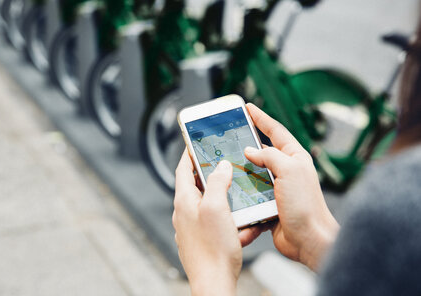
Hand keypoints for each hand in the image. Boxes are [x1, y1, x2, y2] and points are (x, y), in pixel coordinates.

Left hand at [173, 151, 267, 295]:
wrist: (214, 285)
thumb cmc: (213, 249)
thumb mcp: (217, 208)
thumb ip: (217, 183)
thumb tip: (220, 167)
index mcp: (184, 202)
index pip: (182, 169)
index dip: (188, 154)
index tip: (195, 143)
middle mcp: (185, 214)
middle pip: (196, 186)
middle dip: (212, 176)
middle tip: (225, 167)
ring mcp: (193, 228)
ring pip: (209, 205)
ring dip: (224, 200)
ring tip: (239, 198)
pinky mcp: (202, 241)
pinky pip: (216, 224)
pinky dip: (229, 221)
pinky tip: (243, 227)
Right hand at [243, 103, 338, 270]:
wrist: (308, 240)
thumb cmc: (305, 205)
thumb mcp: (289, 170)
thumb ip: (269, 156)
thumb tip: (250, 151)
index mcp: (295, 157)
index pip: (275, 131)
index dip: (260, 118)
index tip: (247, 108)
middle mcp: (287, 170)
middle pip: (263, 150)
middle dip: (247, 141)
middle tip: (230, 133)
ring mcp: (278, 187)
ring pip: (254, 171)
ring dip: (241, 168)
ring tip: (225, 162)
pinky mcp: (269, 203)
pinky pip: (251, 191)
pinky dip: (242, 189)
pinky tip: (232, 187)